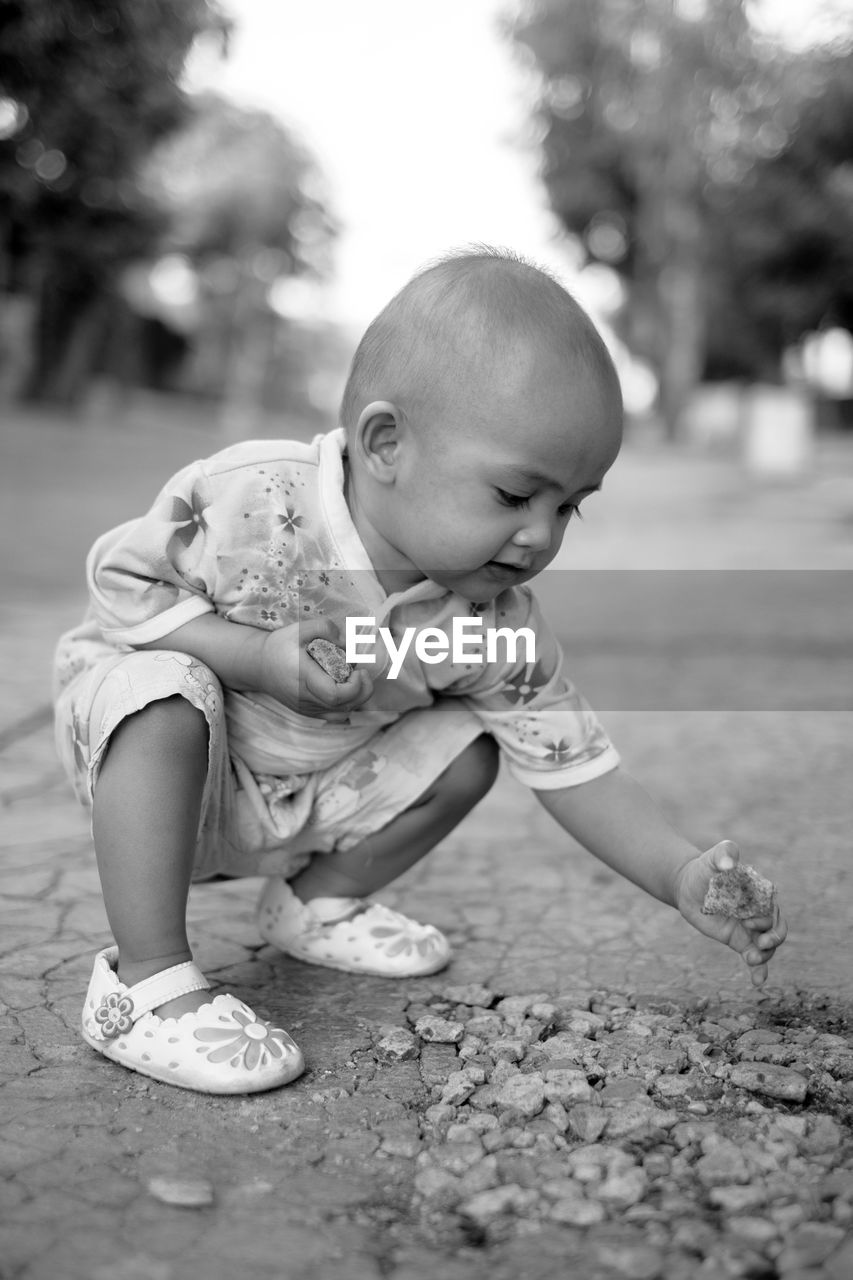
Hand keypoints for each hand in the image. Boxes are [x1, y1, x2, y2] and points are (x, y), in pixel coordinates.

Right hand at [256, 619, 372, 721]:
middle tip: (362, 672)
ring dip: (357, 698)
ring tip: (354, 679)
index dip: (354, 685)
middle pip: (343, 706)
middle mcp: (305, 698)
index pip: (334, 694)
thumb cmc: (280, 645)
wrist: (258, 666)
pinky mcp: (308, 713)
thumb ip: (325, 628)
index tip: (357, 669)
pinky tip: (346, 689)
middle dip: (362, 690)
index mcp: (303, 677)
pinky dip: (347, 705)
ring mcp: (307, 709)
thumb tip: (347, 643)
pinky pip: (335, 716)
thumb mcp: (300, 628)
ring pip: (342, 713)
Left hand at [674, 840, 786, 986]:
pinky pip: (755, 957)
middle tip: (758, 944)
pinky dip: (760, 971)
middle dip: (773, 939)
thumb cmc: (704, 868)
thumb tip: (729, 862)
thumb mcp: (713, 858)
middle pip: (777, 929)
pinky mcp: (738, 939)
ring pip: (768, 946)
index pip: (775, 909)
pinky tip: (758, 983)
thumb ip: (724, 854)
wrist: (688, 886)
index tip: (749, 922)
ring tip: (751, 960)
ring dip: (766, 956)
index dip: (770, 919)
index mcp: (760, 893)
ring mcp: (750, 928)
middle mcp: (759, 911)